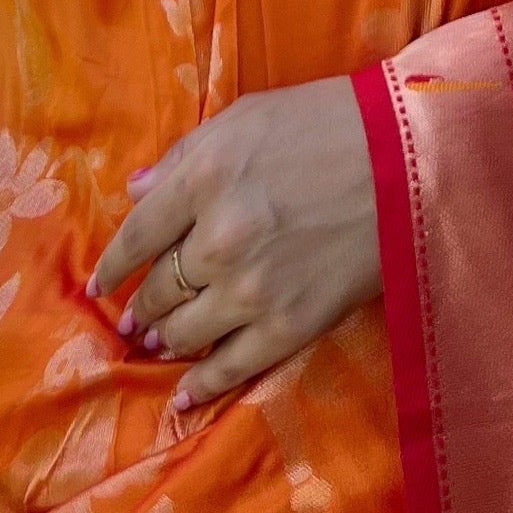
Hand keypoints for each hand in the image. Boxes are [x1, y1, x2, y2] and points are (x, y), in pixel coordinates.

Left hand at [91, 78, 382, 406]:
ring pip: (185, 330)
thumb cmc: (330, 124)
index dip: (112, 263)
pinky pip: (233, 365)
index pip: (137, 233)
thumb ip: (185, 155)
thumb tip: (136, 193)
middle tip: (133, 317)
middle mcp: (218, 238)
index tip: (99, 283)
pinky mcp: (291, 324)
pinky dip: (203, 384)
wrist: (413, 160)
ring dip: (165, 340)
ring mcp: (253, 288)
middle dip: (141, 305)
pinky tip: (184, 395)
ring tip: (158, 343)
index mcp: (203, 179)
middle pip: (159, 286)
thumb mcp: (247, 117)